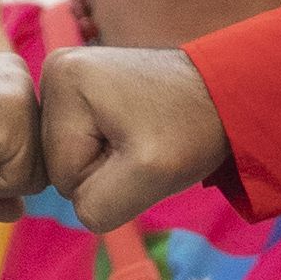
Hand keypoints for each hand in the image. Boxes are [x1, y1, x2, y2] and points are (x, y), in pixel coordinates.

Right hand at [39, 43, 231, 230]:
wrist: (225, 93)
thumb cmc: (192, 128)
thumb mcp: (150, 174)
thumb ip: (99, 206)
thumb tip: (78, 208)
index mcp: (60, 80)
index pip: (62, 176)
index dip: (106, 180)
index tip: (142, 150)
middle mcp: (55, 71)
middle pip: (60, 166)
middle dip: (104, 170)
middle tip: (145, 142)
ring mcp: (67, 78)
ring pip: (72, 159)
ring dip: (109, 161)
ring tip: (142, 134)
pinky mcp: (82, 88)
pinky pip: (82, 144)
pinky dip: (110, 149)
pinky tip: (134, 129)